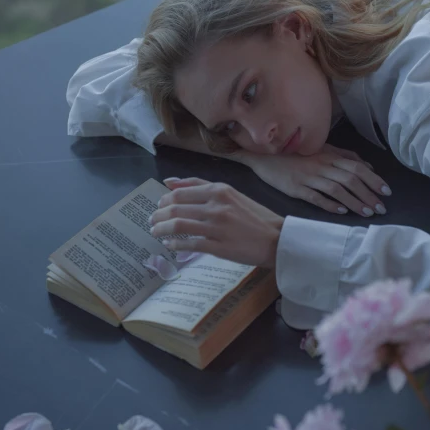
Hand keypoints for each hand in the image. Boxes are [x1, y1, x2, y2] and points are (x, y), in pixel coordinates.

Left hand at [150, 178, 283, 268]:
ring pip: (178, 226)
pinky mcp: (218, 247)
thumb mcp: (230, 193)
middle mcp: (217, 206)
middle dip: (158, 216)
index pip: (180, 192)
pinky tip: (170, 245)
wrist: (276, 239)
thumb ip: (200, 186)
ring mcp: (217, 227)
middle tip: (152, 221)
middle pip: (175, 208)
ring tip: (156, 233)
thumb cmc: (254, 216)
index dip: (164, 200)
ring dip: (161, 230)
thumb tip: (169, 182)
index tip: (158, 207)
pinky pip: (189, 244)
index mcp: (219, 190)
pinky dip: (175, 244)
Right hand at [243, 143, 390, 216]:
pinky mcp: (296, 188)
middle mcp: (321, 165)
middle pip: (350, 179)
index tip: (386, 192)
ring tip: (366, 213)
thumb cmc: (295, 154)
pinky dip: (329, 204)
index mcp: (328, 156)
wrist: (265, 155)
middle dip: (368, 194)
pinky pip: (315, 197)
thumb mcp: (321, 150)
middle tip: (380, 208)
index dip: (373, 179)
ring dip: (353, 201)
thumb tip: (368, 166)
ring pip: (336, 189)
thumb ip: (344, 156)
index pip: (356, 167)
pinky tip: (341, 212)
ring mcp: (308, 177)